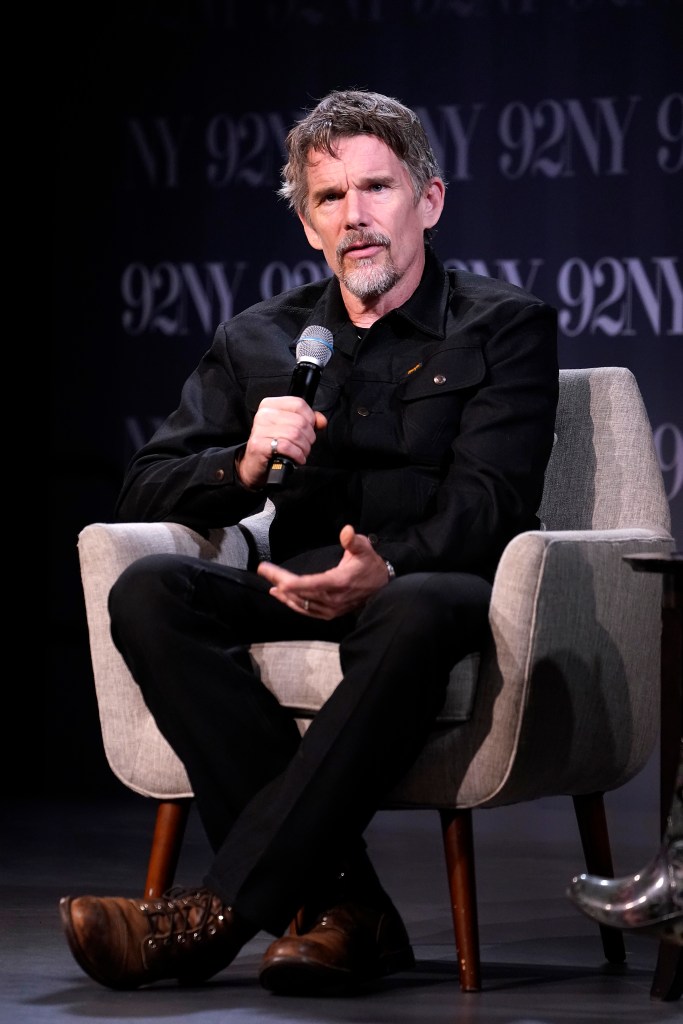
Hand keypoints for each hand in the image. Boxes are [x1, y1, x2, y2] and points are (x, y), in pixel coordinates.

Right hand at [236, 396, 327, 489]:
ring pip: (295, 435)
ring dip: (304, 448)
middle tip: (305, 446)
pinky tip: (296, 459)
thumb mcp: (291, 429)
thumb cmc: (272, 446)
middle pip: (299, 421)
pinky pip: (287, 447)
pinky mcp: (259, 444)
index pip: (299, 404)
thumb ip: (308, 422)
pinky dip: (297, 455)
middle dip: (309, 438)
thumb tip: (321, 420)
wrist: (254, 465)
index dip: (310, 418)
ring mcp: (259, 429)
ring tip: (301, 453)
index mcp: (270, 405)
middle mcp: (264, 414)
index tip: (309, 430)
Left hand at [257, 524, 391, 618]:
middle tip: (264, 569)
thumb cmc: (369, 564)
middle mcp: (334, 599)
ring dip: (283, 593)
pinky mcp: (329, 613)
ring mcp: (331, 609)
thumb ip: (353, 540)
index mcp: (340, 582)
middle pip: (301, 592)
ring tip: (269, 581)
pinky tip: (280, 595)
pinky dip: (291, 603)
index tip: (278, 580)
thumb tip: (346, 530)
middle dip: (280, 580)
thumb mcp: (364, 548)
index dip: (294, 584)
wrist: (381, 586)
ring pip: (301, 603)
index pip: (313, 585)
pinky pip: (306, 610)